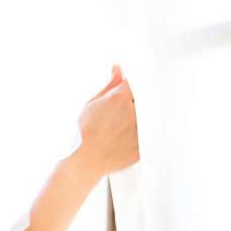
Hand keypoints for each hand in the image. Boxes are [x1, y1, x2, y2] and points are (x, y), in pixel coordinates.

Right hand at [77, 64, 138, 180]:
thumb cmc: (84, 132)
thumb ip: (110, 86)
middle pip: (143, 101)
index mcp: (120, 98)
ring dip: (139, 120)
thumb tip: (118, 69)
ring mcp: (139, 131)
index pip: (134, 85)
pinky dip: (141, 137)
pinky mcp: (142, 147)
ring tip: (120, 129)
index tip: (125, 95)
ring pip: (147, 119)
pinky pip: (147, 138)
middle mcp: (133, 112)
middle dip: (135, 104)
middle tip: (120, 114)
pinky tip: (125, 140)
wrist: (84, 160)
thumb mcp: (92, 103)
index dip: (129, 90)